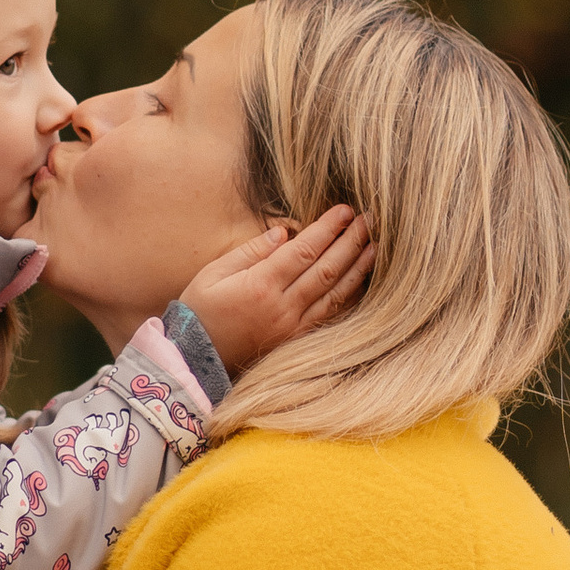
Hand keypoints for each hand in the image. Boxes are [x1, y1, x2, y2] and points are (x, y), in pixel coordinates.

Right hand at [177, 205, 372, 377]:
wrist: (194, 359)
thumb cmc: (200, 311)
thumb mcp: (214, 273)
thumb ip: (251, 251)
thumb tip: (284, 233)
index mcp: (261, 285)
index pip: (305, 250)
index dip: (328, 228)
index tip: (344, 210)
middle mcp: (283, 307)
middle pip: (327, 269)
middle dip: (351, 242)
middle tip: (369, 220)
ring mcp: (293, 328)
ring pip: (335, 294)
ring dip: (358, 268)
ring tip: (374, 246)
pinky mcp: (297, 341)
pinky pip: (330, 316)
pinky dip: (349, 297)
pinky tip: (360, 281)